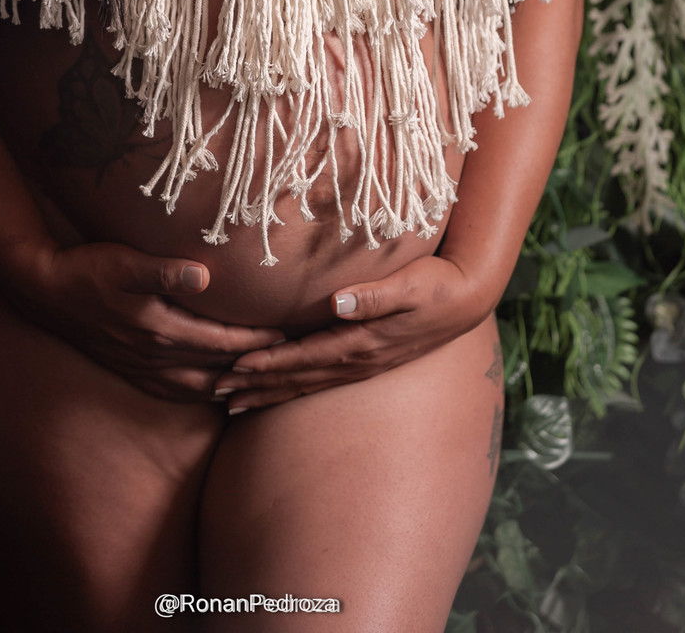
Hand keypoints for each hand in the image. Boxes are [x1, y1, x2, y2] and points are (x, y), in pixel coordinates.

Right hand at [0, 237, 286, 403]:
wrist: (45, 291)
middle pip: (215, 370)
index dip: (255, 341)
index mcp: (158, 328)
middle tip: (284, 360)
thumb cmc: (88, 268)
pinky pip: (173, 391)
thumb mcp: (124, 261)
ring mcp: (140, 366)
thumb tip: (204, 276)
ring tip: (256, 378)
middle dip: (251, 367)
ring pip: (196, 388)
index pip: (221, 342)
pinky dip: (199, 393)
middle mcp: (153, 355)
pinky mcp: (129, 368)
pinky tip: (210, 389)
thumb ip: (163, 270)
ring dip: (228, 384)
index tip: (286, 335)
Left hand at [210, 255, 492, 414]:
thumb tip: (339, 301)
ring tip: (235, 402)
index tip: (233, 367)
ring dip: (269, 393)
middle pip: (298, 378)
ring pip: (306, 385)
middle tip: (216, 392)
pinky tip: (277, 389)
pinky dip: (293, 387)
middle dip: (257, 385)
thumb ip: (375, 294)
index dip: (268, 362)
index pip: (304, 356)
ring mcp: (364, 365)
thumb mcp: (411, 283)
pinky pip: (321, 380)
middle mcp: (359, 360)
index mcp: (362, 342)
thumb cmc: (437, 283)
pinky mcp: (369, 360)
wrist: (468, 297)